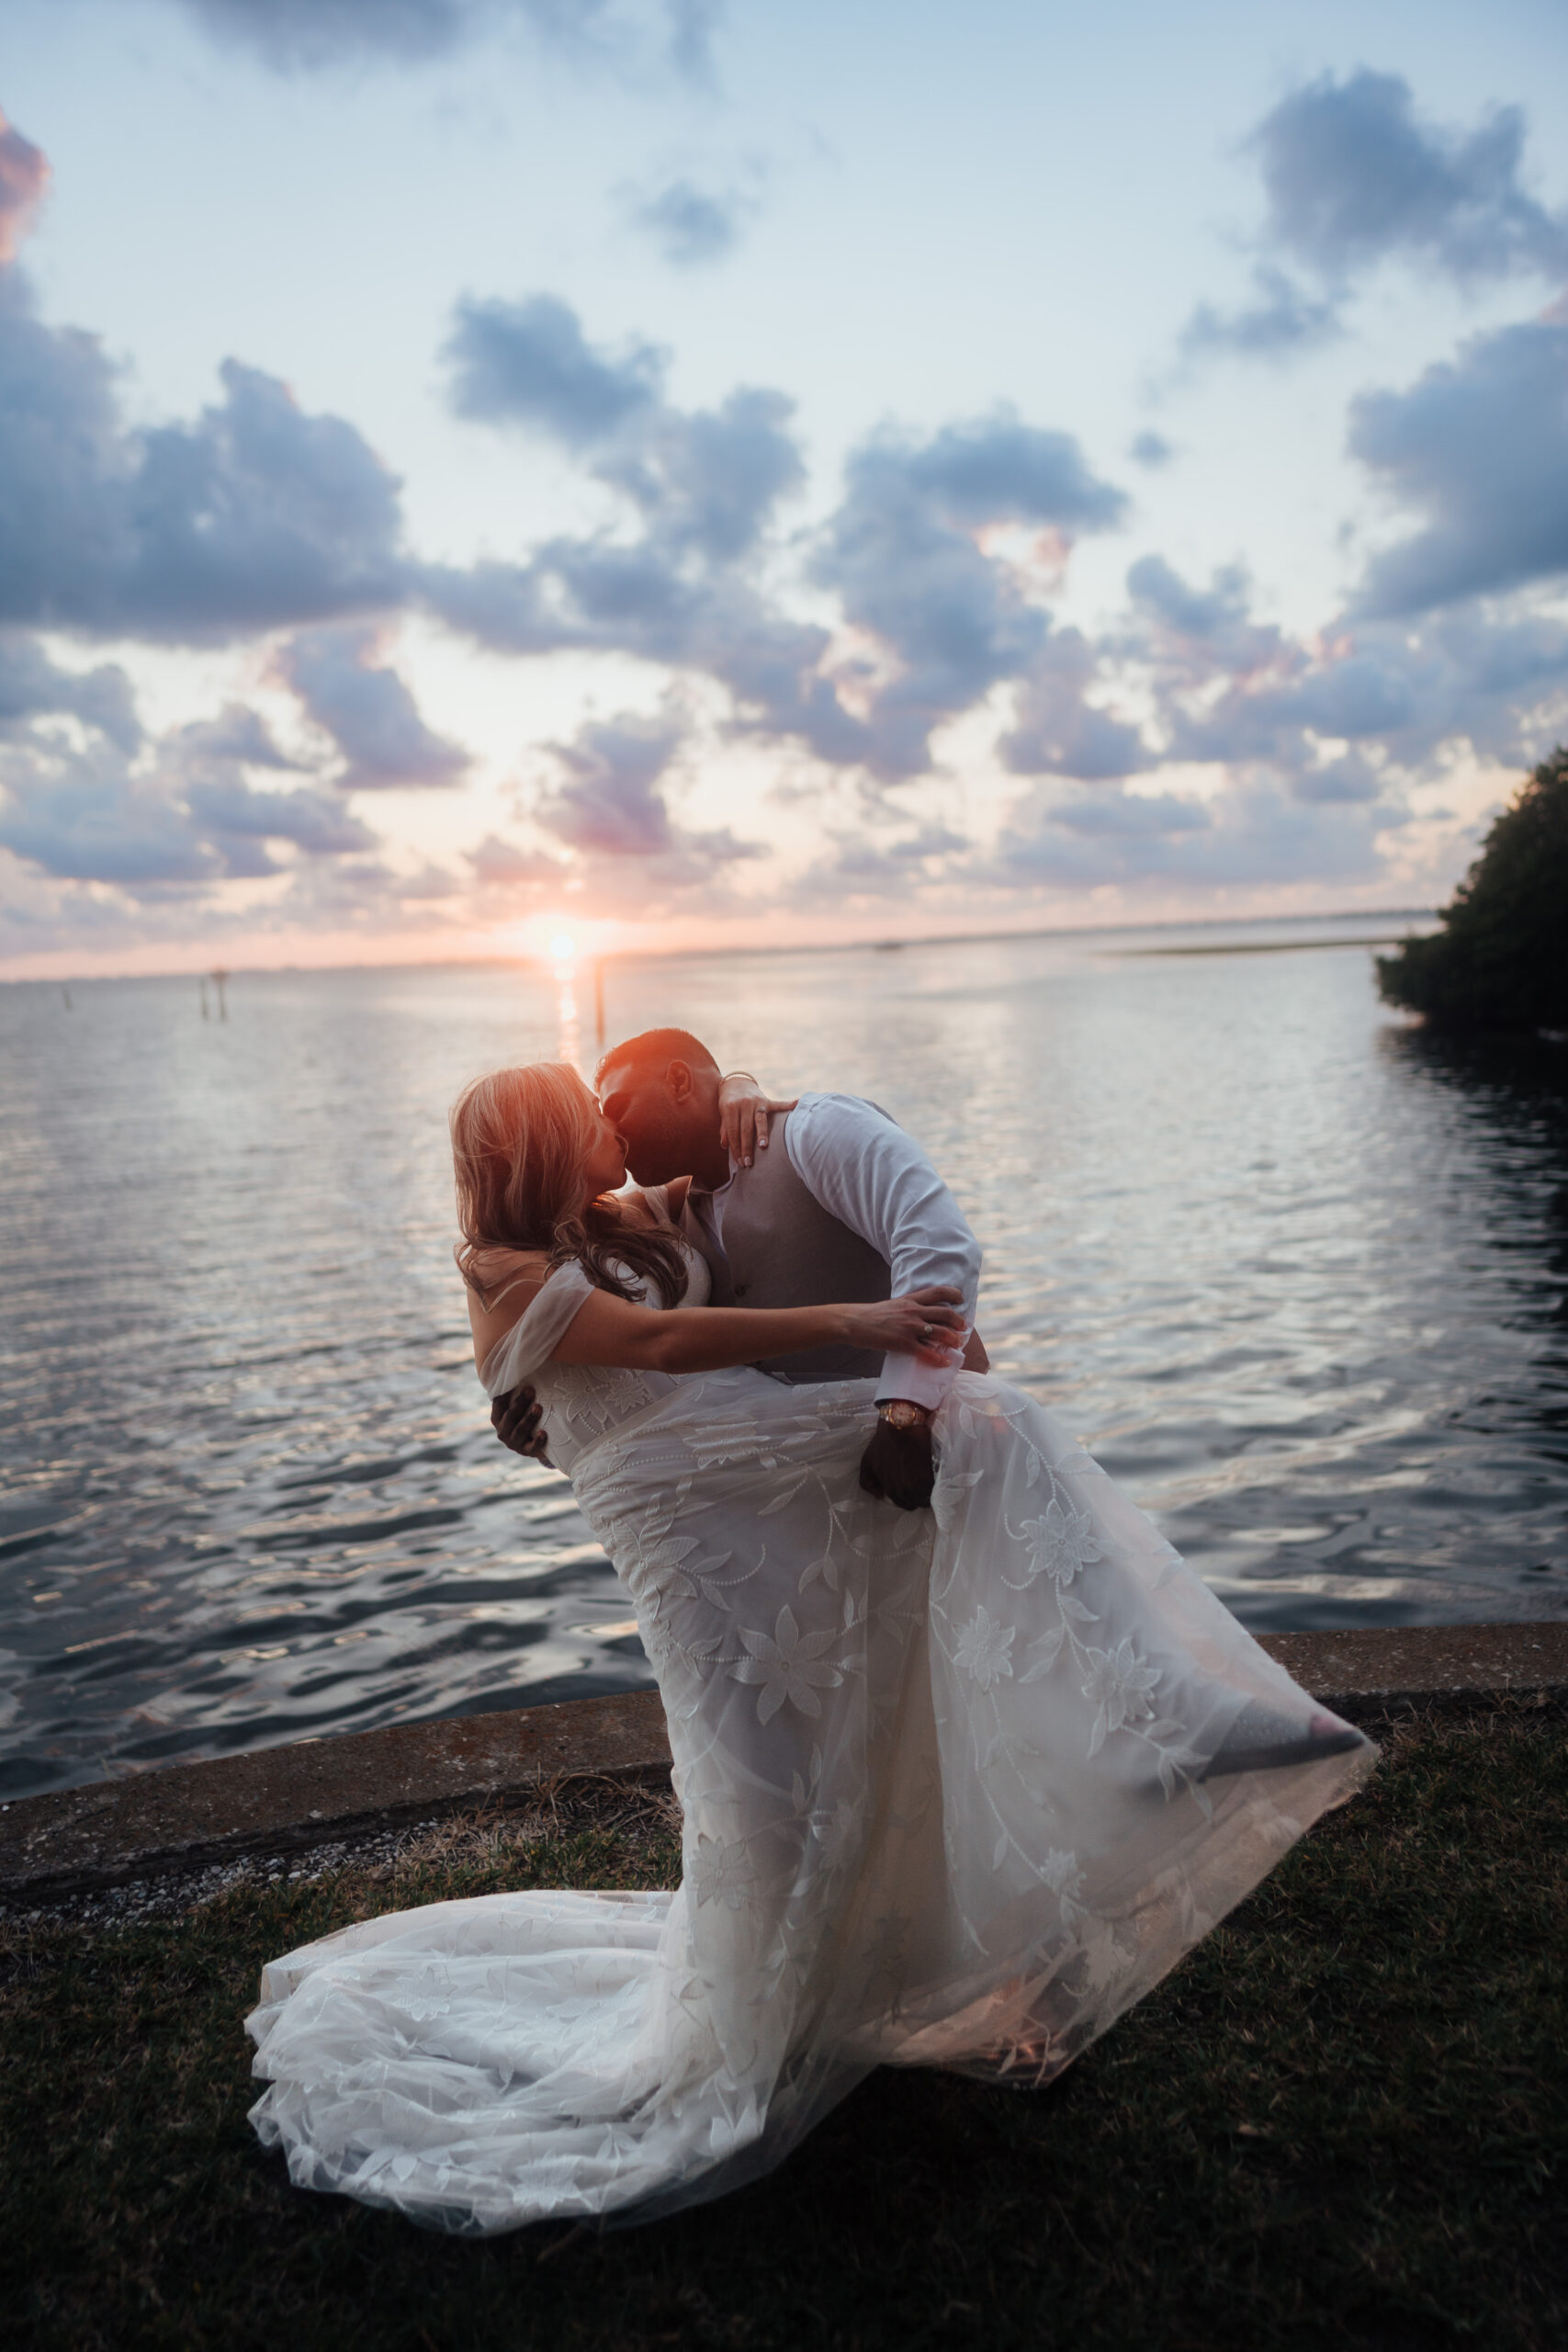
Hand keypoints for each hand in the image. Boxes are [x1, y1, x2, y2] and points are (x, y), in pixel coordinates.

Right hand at [490, 1384, 551, 1462]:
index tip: (516, 1379)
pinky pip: (531, 1447)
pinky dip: (537, 1441)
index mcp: (497, 1416)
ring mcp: (513, 1442)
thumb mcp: (519, 1404)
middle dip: (519, 1403)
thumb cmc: (525, 1416)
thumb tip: (523, 1360)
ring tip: (539, 1407)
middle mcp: (502, 1430)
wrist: (534, 1443)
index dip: (506, 1392)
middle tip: (530, 1390)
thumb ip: (517, 1389)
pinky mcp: (526, 1452)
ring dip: (529, 1419)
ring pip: (519, 1430)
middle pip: (509, 1416)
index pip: (499, 1403)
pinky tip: (544, 1433)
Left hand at [717, 1072, 797, 1167]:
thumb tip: (725, 1145)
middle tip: (748, 1163)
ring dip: (762, 1134)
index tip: (739, 1162)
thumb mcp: (723, 1113)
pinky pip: (778, 1104)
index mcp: (730, 1108)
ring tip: (763, 1146)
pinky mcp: (766, 1100)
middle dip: (747, 1147)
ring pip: (760, 1120)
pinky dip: (788, 1105)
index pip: (733, 1132)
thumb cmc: (729, 1102)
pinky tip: (797, 1104)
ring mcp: (756, 1102)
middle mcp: (744, 1104)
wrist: (736, 1082)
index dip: (735, 1148)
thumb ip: (725, 1128)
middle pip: (746, 1129)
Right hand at [843, 1286, 965, 1364]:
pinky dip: (938, 1358)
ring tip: (958, 1344)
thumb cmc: (870, 1315)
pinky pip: (926, 1352)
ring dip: (953, 1339)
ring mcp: (909, 1328)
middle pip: (945, 1313)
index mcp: (910, 1300)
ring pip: (940, 1332)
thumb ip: (908, 1308)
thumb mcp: (893, 1305)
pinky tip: (944, 1362)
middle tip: (964, 1328)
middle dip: (958, 1321)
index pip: (938, 1292)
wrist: (854, 1322)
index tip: (961, 1298)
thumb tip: (920, 1314)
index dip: (953, 1294)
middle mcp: (913, 1311)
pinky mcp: (903, 1343)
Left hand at [859, 1414, 935, 1509]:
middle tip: (920, 1482)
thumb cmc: (883, 1442)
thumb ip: (868, 1483)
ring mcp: (917, 1485)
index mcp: (890, 1489)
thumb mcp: (867, 1463)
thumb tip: (881, 1495)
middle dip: (919, 1495)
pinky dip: (936, 1484)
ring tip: (929, 1479)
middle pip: (917, 1503)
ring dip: (928, 1491)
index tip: (912, 1486)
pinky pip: (936, 1489)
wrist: (900, 1424)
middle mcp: (904, 1491)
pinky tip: (934, 1474)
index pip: (904, 1504)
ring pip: (927, 1497)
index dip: (909, 1496)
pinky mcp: (929, 1476)